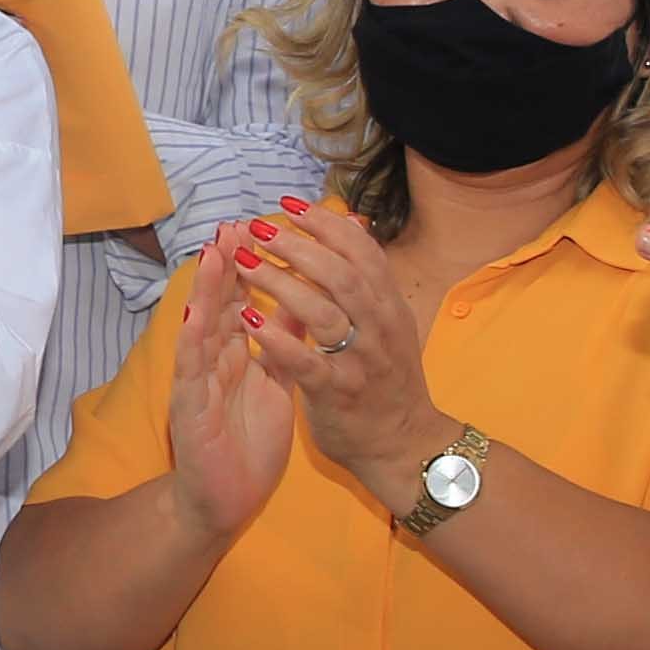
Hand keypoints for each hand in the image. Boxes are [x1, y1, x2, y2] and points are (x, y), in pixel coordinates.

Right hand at [160, 247, 298, 538]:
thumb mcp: (276, 384)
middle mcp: (213, 360)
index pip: (243, 299)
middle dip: (226, 264)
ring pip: (200, 328)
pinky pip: (193, 372)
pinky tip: (197, 317)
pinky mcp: (187, 409)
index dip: (252, 264)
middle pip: (219, 304)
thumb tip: (300, 298)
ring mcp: (197, 382)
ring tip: (212, 253)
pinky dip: (195, 342)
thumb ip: (283, 342)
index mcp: (236, 353)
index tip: (264, 227)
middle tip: (233, 224)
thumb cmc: (247, 442)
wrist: (225, 499)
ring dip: (205, 291)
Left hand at [228, 199, 446, 495]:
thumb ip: (369, 278)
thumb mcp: (389, 322)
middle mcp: (380, 328)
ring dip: (280, 283)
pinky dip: (276, 338)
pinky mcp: (338, 393)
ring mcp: (360, 361)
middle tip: (260, 229)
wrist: (404, 444)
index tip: (291, 205)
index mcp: (389, 306)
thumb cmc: (387, 378)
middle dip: (298, 246)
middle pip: (340, 274)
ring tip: (244, 265)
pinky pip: (306, 362)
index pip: (362, 252)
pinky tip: (247, 319)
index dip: (326, 225)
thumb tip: (350, 223)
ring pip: (322, 312)